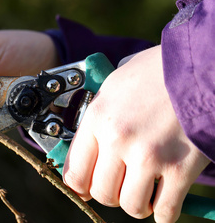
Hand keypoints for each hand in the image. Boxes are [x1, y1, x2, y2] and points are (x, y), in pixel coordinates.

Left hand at [63, 46, 209, 221]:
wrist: (199, 65)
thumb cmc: (157, 71)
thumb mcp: (114, 85)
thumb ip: (98, 117)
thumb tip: (89, 145)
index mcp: (97, 118)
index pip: (74, 172)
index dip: (80, 186)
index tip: (88, 188)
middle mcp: (118, 139)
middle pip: (101, 193)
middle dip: (110, 195)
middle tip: (120, 186)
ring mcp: (148, 156)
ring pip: (131, 206)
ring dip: (137, 204)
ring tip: (144, 192)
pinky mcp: (180, 168)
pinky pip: (165, 210)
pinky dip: (164, 212)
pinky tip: (165, 199)